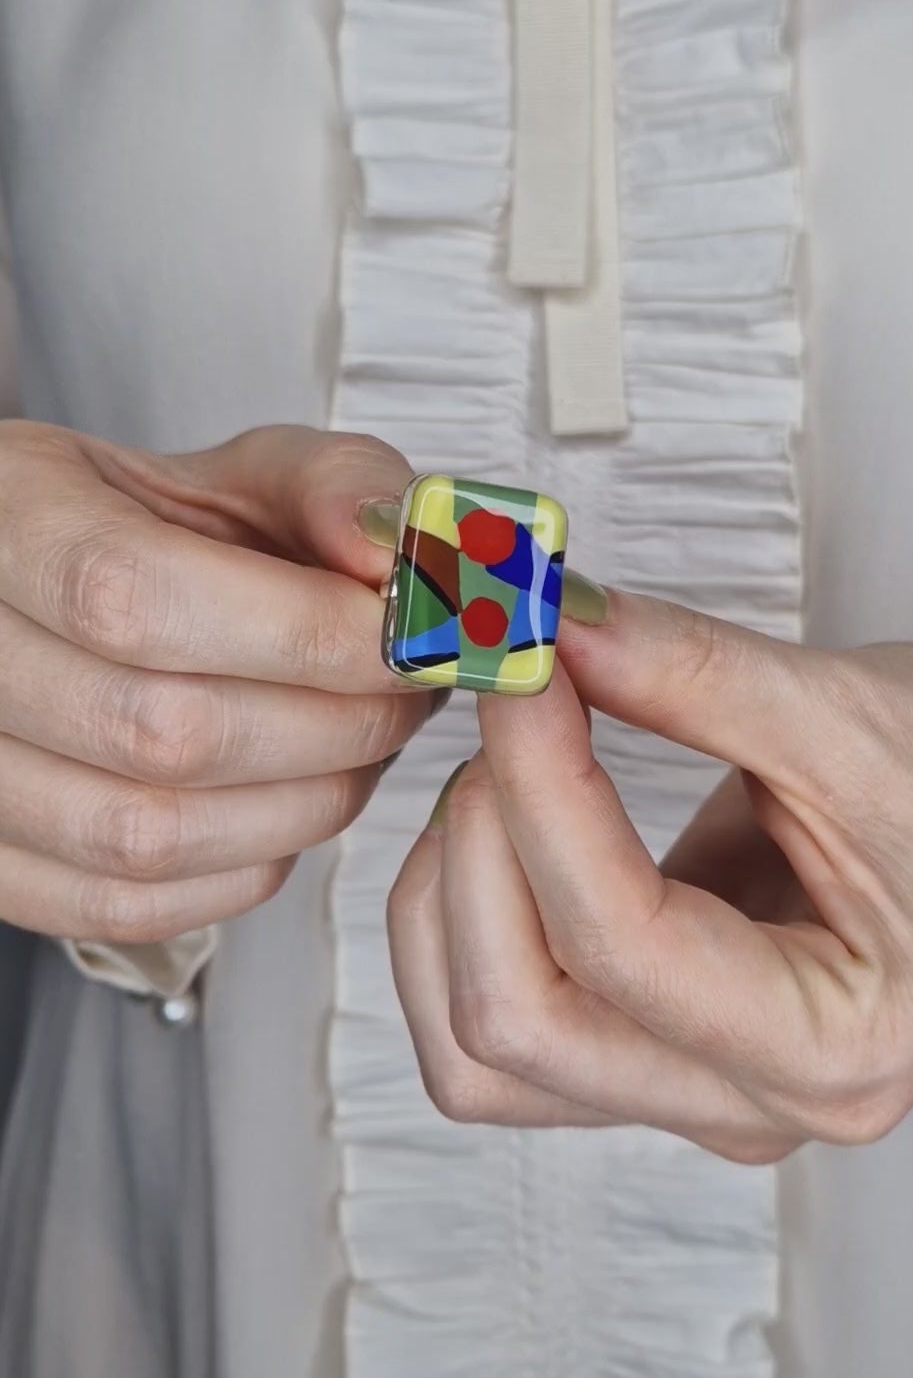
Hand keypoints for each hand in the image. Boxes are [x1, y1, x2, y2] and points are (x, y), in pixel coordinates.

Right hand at [0, 420, 429, 945]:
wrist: (66, 588)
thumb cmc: (155, 530)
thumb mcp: (245, 471)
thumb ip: (337, 488)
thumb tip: (404, 561)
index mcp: (8, 518)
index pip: (137, 599)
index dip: (302, 633)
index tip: (407, 637)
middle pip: (157, 732)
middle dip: (332, 725)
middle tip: (408, 695)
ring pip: (145, 837)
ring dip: (302, 806)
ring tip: (362, 748)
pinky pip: (126, 906)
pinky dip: (242, 870)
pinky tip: (290, 804)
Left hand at [388, 591, 912, 1157]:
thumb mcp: (845, 709)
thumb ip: (684, 672)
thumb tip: (541, 627)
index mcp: (840, 1044)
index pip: (621, 946)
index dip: (541, 792)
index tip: (518, 667)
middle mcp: (756, 1106)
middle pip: (521, 1024)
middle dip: (483, 848)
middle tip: (505, 710)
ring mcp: (689, 1095)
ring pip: (477, 1051)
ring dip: (449, 897)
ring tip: (502, 767)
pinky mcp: (640, 1059)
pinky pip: (491, 1028)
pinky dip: (457, 924)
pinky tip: (500, 823)